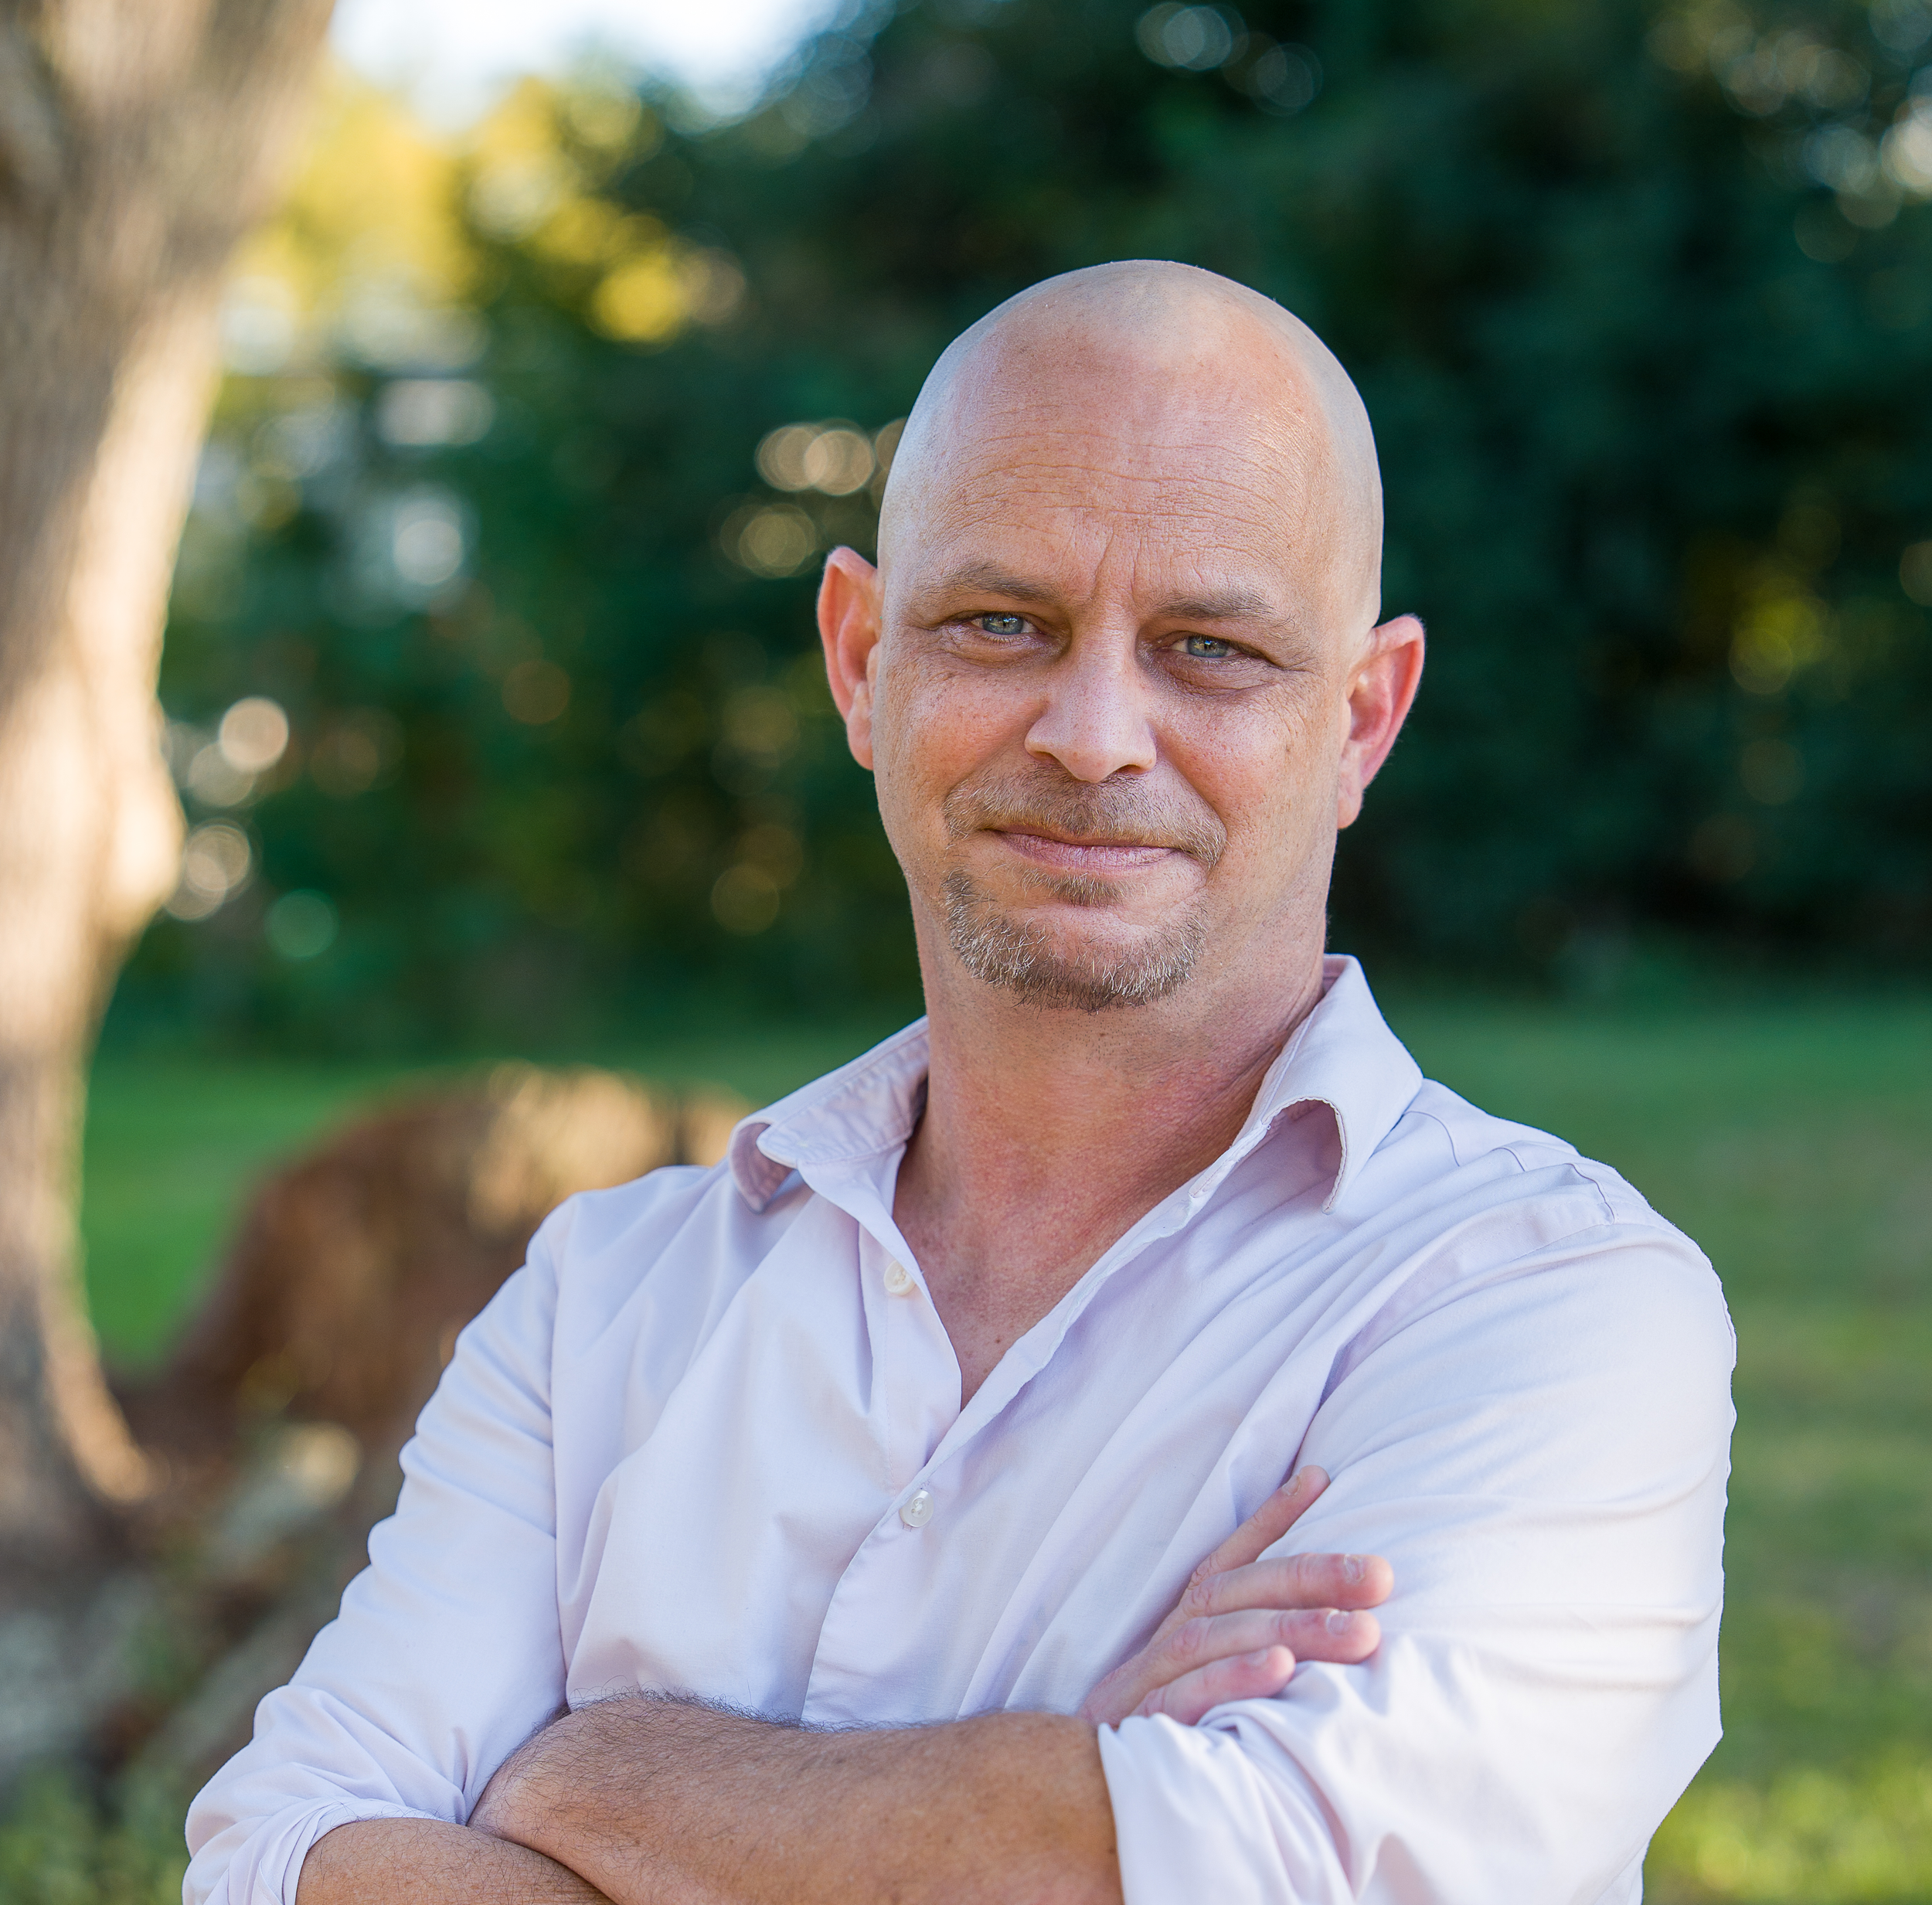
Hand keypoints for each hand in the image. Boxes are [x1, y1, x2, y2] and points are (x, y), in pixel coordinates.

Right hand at [1079, 1465, 1391, 1726]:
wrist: (1072, 1802)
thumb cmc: (1155, 1744)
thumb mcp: (1198, 1692)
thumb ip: (1247, 1653)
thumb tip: (1310, 1638)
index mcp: (1181, 1630)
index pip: (1227, 1561)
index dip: (1270, 1518)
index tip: (1320, 1478)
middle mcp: (1166, 1644)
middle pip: (1235, 1592)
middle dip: (1310, 1576)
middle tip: (1380, 1576)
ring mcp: (1149, 1683)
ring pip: (1218, 1637)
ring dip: (1291, 1626)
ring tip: (1358, 1630)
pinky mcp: (1142, 1728)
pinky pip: (1187, 1696)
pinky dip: (1232, 1676)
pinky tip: (1280, 1667)